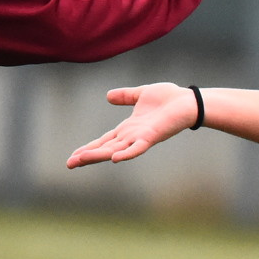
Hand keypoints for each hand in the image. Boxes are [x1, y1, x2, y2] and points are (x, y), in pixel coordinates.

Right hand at [66, 82, 197, 167]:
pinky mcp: (152, 137)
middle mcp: (132, 136)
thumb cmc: (170, 98)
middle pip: (105, 148)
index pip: (104, 140)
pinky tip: (114, 158)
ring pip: (115, 149)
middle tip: (69, 164)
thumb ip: (126, 96)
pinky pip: (137, 148)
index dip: (89, 147)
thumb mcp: (141, 93)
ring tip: (80, 161)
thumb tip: (108, 96)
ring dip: (98, 155)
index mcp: (128, 128)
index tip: (74, 156)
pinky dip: (126, 153)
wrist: (189, 101)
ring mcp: (141, 138)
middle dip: (87, 156)